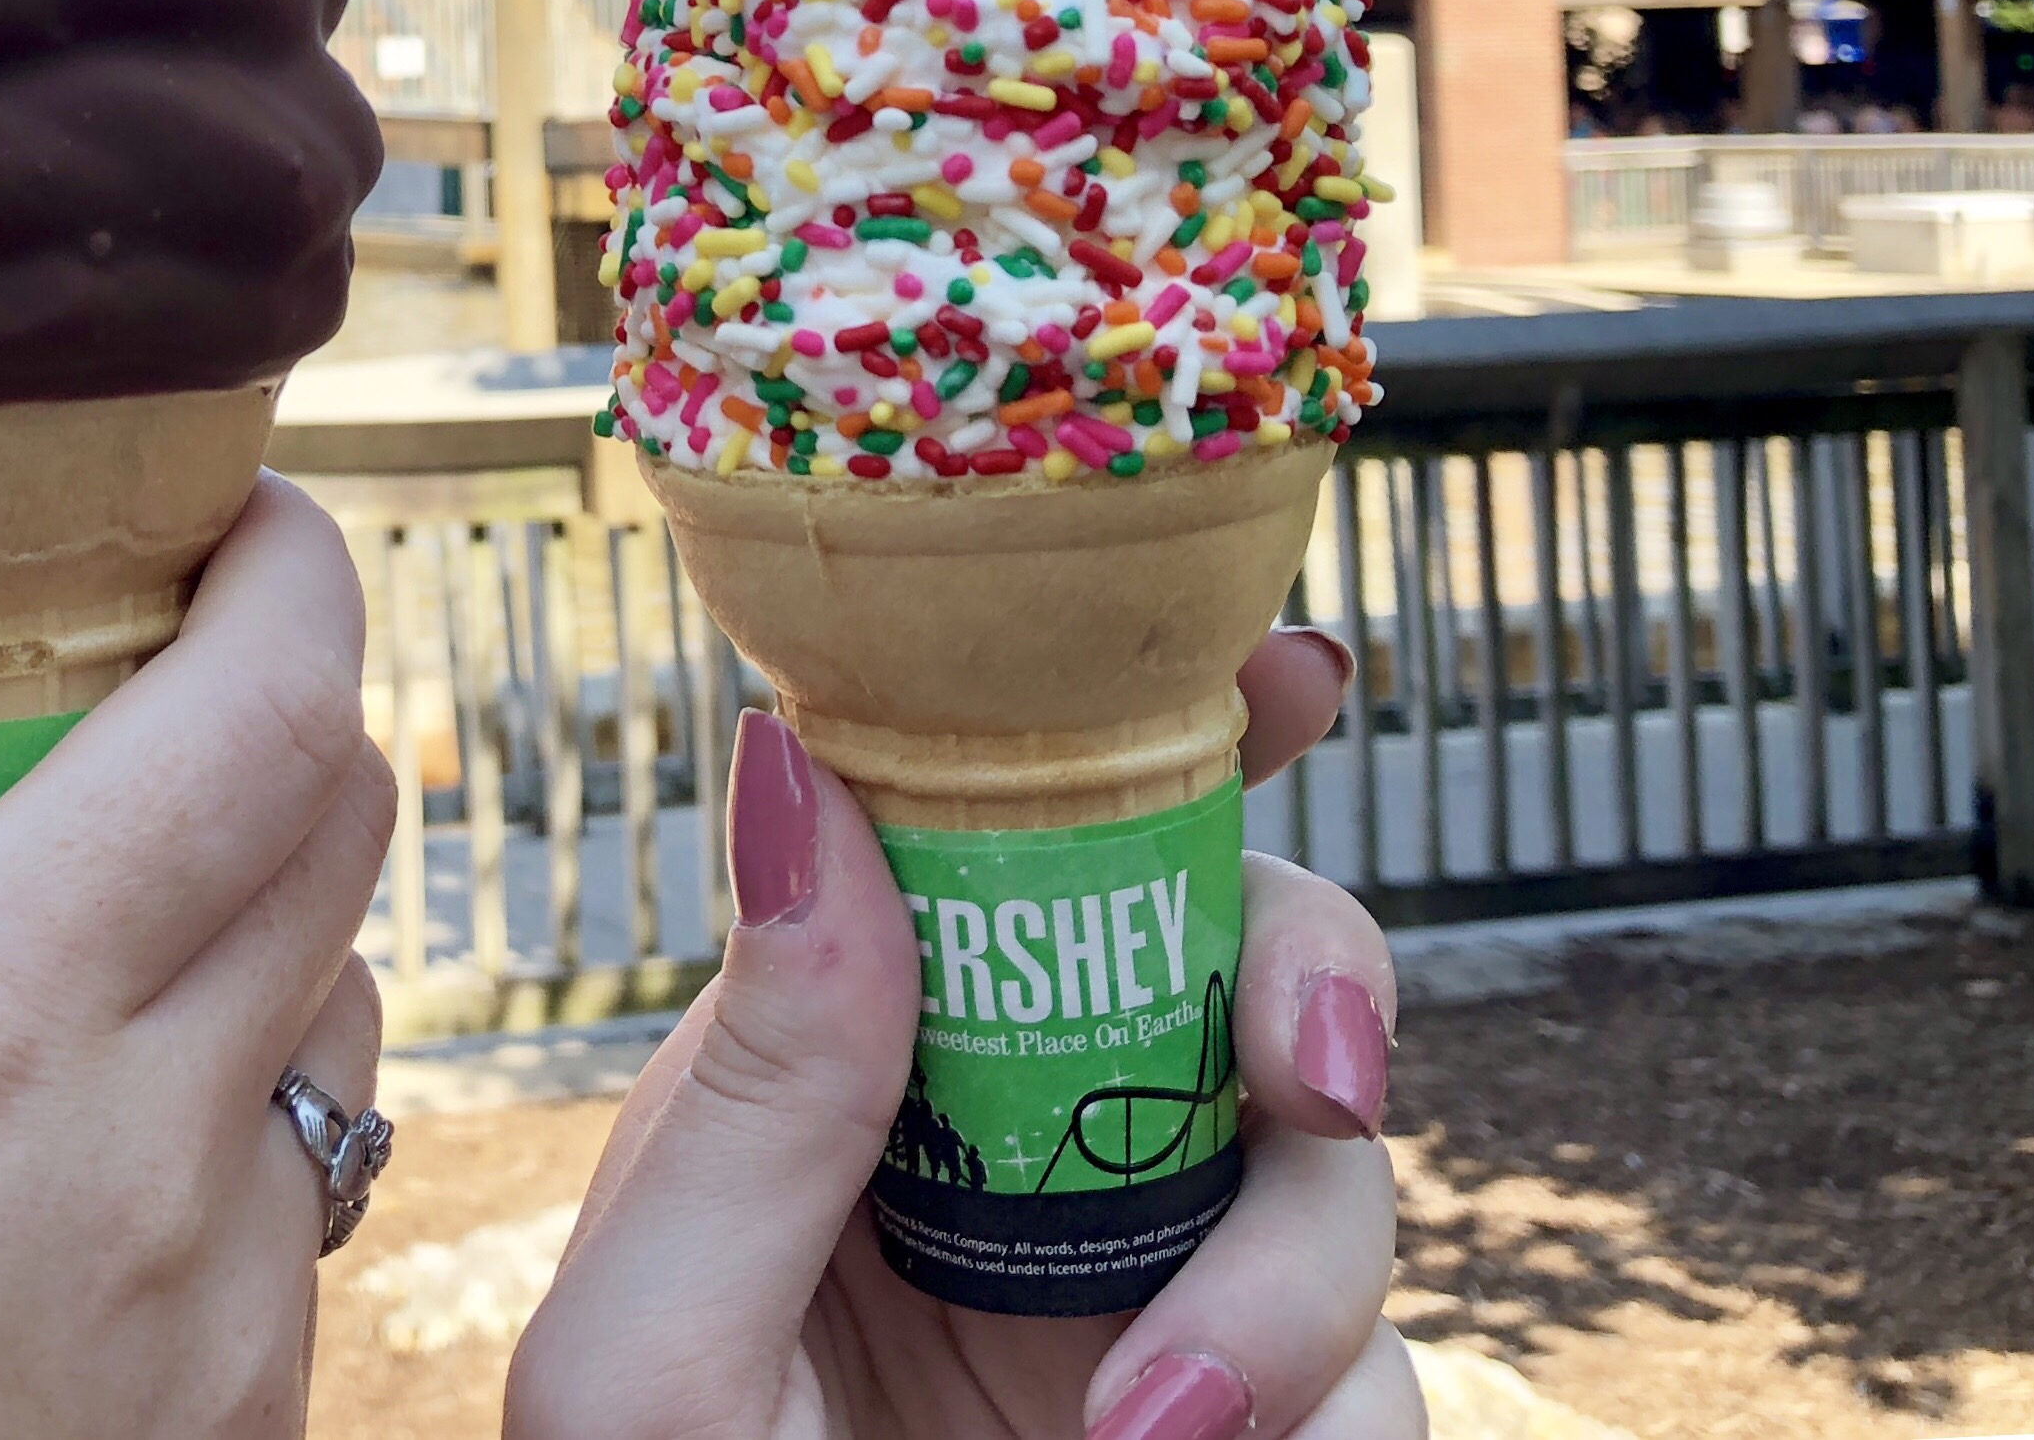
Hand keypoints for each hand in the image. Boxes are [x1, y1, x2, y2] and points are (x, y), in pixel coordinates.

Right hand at [0, 475, 395, 1439]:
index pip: (264, 712)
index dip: (291, 570)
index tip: (238, 513)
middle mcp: (145, 1136)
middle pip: (345, 822)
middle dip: (277, 715)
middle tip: (141, 695)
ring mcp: (229, 1291)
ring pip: (350, 996)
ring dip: (271, 912)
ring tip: (98, 932)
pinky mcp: (256, 1408)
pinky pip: (317, 1177)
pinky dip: (251, 1095)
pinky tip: (95, 1140)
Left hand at [508, 632, 1411, 1439]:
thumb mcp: (653, 1349)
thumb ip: (748, 1084)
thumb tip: (798, 765)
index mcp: (858, 1064)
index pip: (1009, 833)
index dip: (1150, 720)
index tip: (1274, 670)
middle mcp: (1023, 1143)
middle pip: (1233, 957)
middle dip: (1309, 973)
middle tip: (1313, 1066)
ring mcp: (1151, 1287)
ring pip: (1336, 1171)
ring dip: (1290, 1277)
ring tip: (1150, 1437)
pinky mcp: (1252, 1427)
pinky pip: (1380, 1372)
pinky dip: (1315, 1407)